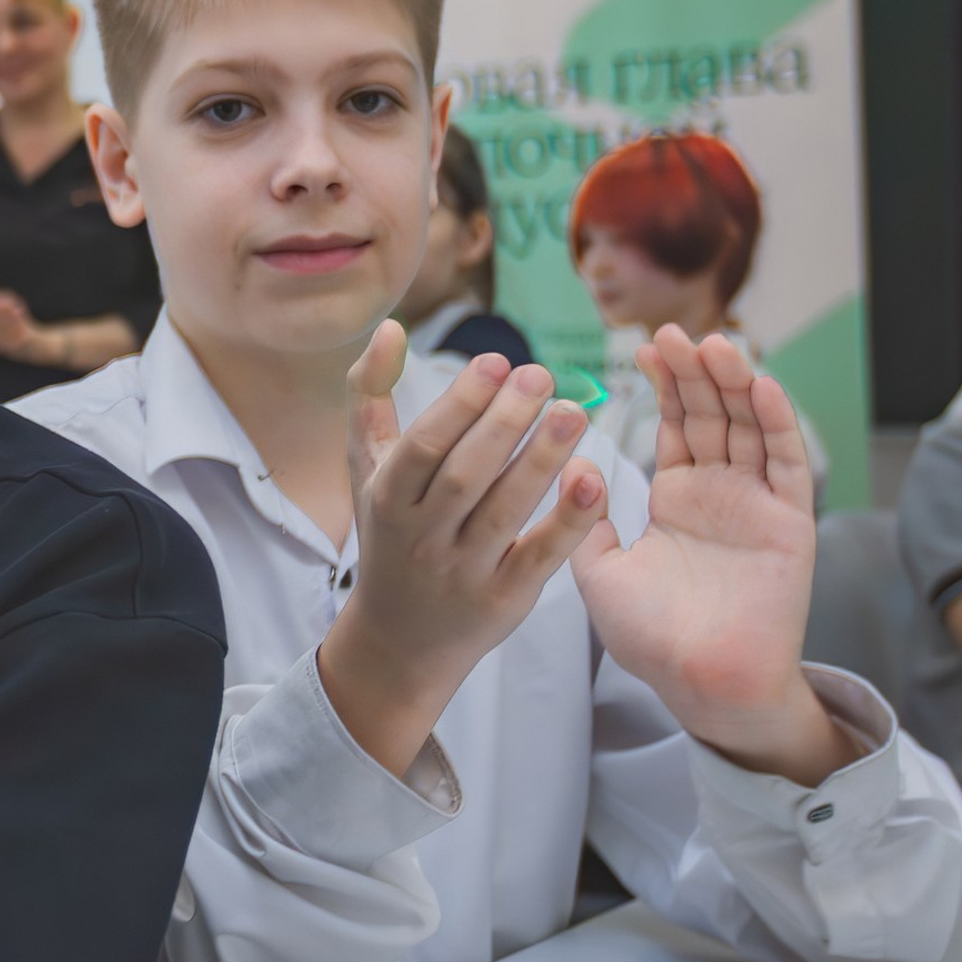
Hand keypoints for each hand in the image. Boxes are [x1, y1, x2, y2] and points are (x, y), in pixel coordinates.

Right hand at [317, 321, 604, 774]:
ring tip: (575, 412)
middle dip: (503, 423)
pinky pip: (540, 556)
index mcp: (387, 497)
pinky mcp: (504, 598)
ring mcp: (463, 570)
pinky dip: (567, 520)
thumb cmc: (390, 531)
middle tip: (543, 377)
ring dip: (540, 461)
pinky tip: (593, 479)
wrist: (401, 635)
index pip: (423, 446)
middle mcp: (420, 535)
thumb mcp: (368, 467)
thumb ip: (372, 396)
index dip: (461, 402)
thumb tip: (390, 326)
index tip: (498, 362)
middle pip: (464, 475)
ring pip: (503, 511)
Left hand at [572, 326, 853, 784]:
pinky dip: (778, 423)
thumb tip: (567, 466)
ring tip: (713, 344)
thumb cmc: (651, 639)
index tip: (642, 348)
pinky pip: (788, 464)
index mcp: (677, 499)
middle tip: (672, 332)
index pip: (674, 426)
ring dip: (735, 384)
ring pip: (750, 428)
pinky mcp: (789, 522)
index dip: (665, 386)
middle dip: (694, 373)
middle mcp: (720, 493)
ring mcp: (757, 504)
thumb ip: (582, 519)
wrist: (700, 685)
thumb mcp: (598, 571)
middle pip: (712, 415)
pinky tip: (762, 386)